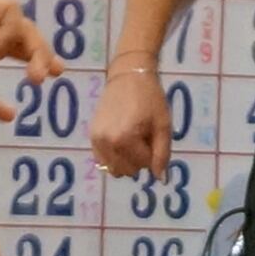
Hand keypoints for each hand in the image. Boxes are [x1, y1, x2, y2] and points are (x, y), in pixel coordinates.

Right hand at [86, 60, 169, 179]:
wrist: (127, 76)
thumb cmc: (150, 99)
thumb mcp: (163, 125)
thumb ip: (162, 154)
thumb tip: (160, 179)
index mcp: (125, 139)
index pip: (144, 165)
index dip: (153, 152)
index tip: (152, 134)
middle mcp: (107, 143)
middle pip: (129, 170)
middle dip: (139, 158)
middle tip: (142, 136)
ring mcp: (96, 141)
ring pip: (115, 170)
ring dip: (126, 160)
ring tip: (131, 139)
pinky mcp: (91, 137)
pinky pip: (103, 162)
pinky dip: (114, 157)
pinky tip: (120, 140)